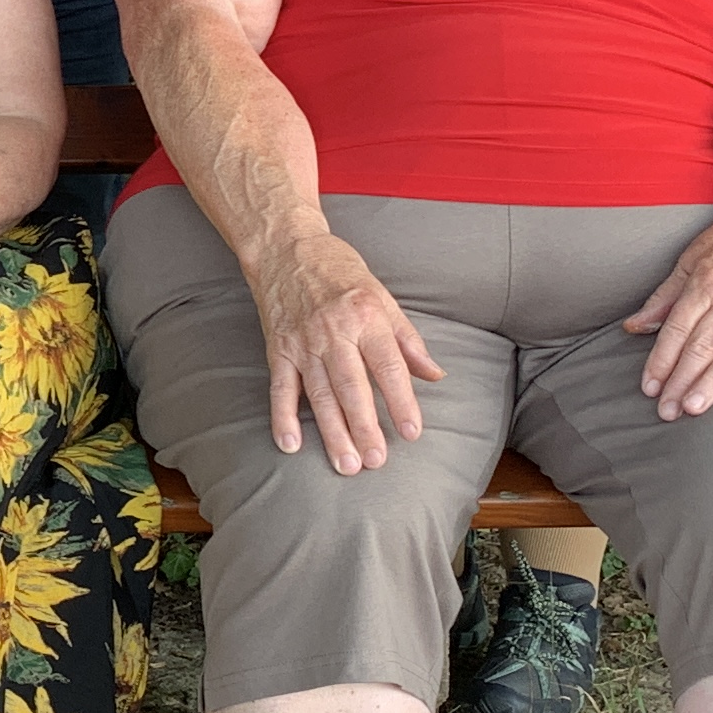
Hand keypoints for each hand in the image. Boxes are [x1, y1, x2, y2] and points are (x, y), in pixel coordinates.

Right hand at [247, 221, 446, 472]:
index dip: (401, 400)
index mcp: (366, 317)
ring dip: (332, 431)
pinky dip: (283, 417)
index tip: (412, 432)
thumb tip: (434, 375)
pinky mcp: (278, 349)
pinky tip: (291, 444)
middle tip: (375, 461)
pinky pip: (281, 388)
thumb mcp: (382, 297)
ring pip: (320, 394)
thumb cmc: (339, 272)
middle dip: (364, 426)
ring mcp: (303, 343)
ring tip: (345, 464)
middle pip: (352, 387)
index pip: (388, 366)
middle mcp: (334, 332)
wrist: (286, 248)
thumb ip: (408, 340)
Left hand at [625, 193, 712, 418]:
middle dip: (681, 380)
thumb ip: (665, 296)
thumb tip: (634, 326)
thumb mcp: (693, 258)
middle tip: (667, 411)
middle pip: (702, 345)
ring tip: (695, 407)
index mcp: (706, 283)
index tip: (649, 388)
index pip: (677, 329)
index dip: (661, 360)